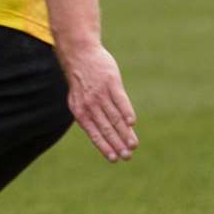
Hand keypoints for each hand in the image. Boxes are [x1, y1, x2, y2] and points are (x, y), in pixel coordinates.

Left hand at [61, 43, 137, 161]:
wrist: (79, 53)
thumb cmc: (82, 80)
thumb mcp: (79, 98)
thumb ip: (91, 114)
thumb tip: (107, 132)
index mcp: (79, 110)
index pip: (93, 132)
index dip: (103, 146)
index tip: (113, 159)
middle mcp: (89, 104)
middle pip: (106, 127)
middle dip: (116, 144)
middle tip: (127, 156)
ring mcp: (100, 93)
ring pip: (114, 117)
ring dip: (125, 133)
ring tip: (133, 145)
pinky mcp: (111, 82)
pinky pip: (120, 100)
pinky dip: (126, 112)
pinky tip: (132, 123)